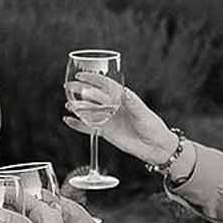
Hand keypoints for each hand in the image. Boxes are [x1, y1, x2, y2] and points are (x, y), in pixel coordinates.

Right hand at [62, 79, 177, 166]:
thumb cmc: (153, 127)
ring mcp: (108, 119)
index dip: (93, 79)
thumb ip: (132, 104)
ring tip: (68, 104)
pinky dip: (78, 125)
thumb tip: (124, 92)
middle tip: (67, 86)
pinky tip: (68, 120)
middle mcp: (113, 107)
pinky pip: (88, 128)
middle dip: (80, 91)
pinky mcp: (105, 132)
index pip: (106, 85)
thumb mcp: (143, 114)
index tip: (81, 75)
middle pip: (94, 97)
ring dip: (78, 108)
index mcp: (123, 98)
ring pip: (89, 112)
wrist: (155, 147)